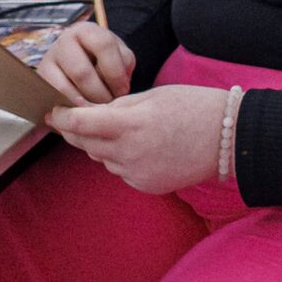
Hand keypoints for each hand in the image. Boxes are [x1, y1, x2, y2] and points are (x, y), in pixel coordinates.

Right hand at [30, 19, 135, 108]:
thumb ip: (124, 64)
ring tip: (96, 110)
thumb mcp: (120, 56)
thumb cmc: (104, 61)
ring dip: (84, 106)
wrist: (80, 66)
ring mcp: (47, 60)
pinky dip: (69, 109)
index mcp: (86, 30)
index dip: (115, 72)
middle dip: (99, 95)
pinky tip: (81, 112)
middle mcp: (63, 41)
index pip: (103, 46)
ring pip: (64, 89)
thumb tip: (119, 83)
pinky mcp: (40, 81)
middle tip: (109, 104)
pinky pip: (53, 100)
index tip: (122, 90)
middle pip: (81, 73)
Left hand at [49, 83, 226, 194]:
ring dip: (103, 145)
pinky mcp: (146, 185)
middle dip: (79, 131)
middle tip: (78, 119)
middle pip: (87, 144)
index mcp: (131, 124)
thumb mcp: (154, 95)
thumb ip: (119, 106)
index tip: (52, 112)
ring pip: (103, 159)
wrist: (229, 138)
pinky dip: (122, 159)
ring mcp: (138, 173)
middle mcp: (130, 152)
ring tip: (126, 131)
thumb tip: (95, 115)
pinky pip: (121, 171)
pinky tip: (142, 147)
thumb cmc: (195, 107)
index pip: (82, 123)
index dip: (63, 117)